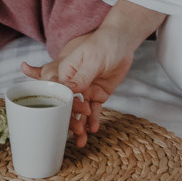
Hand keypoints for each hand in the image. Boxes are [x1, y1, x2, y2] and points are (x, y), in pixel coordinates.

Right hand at [21, 27, 135, 145]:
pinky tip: (93, 129)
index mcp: (66, 72)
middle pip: (67, 105)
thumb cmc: (105, 43)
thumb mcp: (93, 58)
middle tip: (76, 131)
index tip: (67, 114)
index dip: (60, 105)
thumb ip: (82, 76)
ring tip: (82, 139)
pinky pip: (94, 109)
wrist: (123, 41)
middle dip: (69, 119)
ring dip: (80, 124)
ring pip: (80, 110)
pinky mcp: (98, 94)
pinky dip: (93, 120)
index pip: (58, 92)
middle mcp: (73, 83)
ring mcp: (86, 89)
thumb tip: (68, 91)